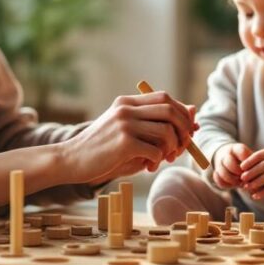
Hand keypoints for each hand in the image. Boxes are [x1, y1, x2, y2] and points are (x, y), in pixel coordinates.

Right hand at [63, 91, 195, 184]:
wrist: (71, 159)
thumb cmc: (101, 149)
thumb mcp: (126, 131)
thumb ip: (153, 124)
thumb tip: (192, 113)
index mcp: (126, 103)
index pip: (165, 98)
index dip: (181, 113)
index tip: (185, 130)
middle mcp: (126, 109)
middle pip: (170, 111)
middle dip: (183, 130)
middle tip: (180, 147)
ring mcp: (125, 124)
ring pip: (166, 131)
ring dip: (171, 148)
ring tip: (161, 159)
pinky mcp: (124, 143)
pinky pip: (155, 150)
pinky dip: (157, 160)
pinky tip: (148, 166)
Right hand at [213, 143, 253, 187]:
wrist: (232, 159)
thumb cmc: (248, 162)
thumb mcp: (252, 159)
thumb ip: (256, 168)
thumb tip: (259, 182)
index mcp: (238, 148)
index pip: (242, 152)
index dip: (247, 162)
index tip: (251, 169)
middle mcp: (227, 154)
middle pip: (229, 162)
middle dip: (238, 172)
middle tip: (245, 178)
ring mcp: (220, 163)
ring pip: (222, 171)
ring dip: (232, 180)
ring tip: (240, 183)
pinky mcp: (217, 172)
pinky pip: (218, 179)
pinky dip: (225, 184)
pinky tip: (233, 185)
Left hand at [238, 150, 263, 199]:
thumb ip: (263, 161)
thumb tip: (243, 169)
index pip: (259, 155)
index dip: (249, 161)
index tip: (241, 167)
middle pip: (262, 167)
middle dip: (250, 173)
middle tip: (242, 178)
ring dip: (255, 183)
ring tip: (246, 187)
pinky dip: (263, 192)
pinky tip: (255, 196)